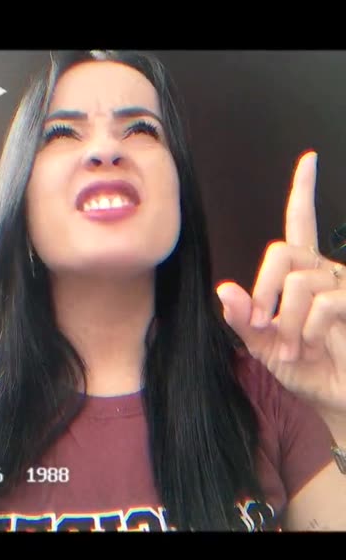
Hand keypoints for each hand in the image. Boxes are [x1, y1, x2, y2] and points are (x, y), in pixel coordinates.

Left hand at [216, 152, 345, 416]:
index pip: (301, 224)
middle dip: (263, 289)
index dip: (304, 191)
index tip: (309, 160)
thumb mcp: (264, 346)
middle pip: (281, 251)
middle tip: (261, 325)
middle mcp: (325, 272)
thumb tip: (224, 289)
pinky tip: (311, 346)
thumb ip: (243, 320)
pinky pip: (321, 303)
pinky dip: (307, 330)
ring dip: (287, 322)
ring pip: (298, 281)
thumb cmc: (306, 369)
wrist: (336, 399)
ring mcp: (343, 286)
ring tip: (294, 348)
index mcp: (304, 275)